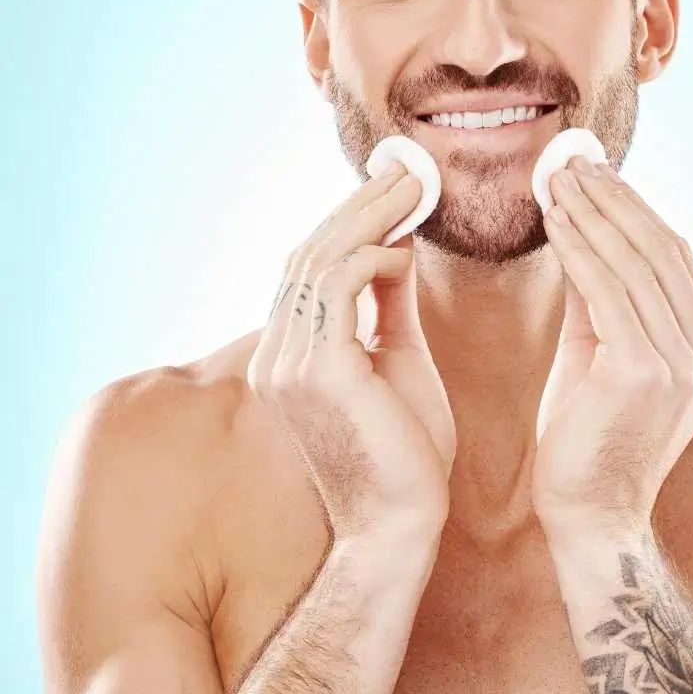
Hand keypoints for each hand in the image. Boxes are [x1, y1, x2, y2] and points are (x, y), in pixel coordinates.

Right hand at [248, 164, 455, 538]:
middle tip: (407, 169)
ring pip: (322, 261)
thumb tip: (394, 243)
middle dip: (361, 205)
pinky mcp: (318, 372)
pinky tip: (404, 251)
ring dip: (371, 218)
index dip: (349, 220)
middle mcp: (277, 354)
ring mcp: (289, 364)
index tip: (392, 186)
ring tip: (415, 188)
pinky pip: (339, 288)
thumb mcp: (397, 356)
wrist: (404, 524)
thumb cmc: (405, 447)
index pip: (310, 267)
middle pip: (310, 254)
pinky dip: (372, 258)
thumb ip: (388, 300)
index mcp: (289, 353)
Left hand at [532, 157, 692, 532]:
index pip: (674, 255)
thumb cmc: (589, 429)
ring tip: (558, 181)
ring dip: (594, 215)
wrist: (589, 511)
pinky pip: (608, 292)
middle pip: (661, 249)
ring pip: (636, 263)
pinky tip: (557, 223)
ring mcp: (685, 362)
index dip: (633, 207)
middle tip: (572, 163)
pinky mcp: (648, 372)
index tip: (595, 172)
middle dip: (613, 199)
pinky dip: (580, 250)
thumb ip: (598, 291)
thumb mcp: (600, 347)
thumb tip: (579, 226)